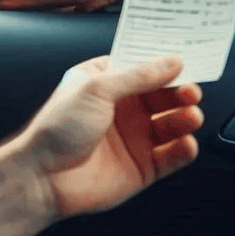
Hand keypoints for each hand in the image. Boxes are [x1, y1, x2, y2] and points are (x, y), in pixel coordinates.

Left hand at [20, 55, 201, 218]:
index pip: (144, 66)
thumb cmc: (57, 128)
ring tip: (191, 116)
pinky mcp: (141, 166)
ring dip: (185, 118)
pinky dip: (183, 148)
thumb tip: (171, 62)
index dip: (166, 62)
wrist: (43, 177)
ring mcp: (133, 137)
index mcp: (107, 81)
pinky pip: (172, 155)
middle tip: (191, 91)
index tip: (188, 57)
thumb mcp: (96, 89)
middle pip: (163, 94)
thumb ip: (138, 76)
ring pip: (171, 123)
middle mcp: (122, 107)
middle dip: (180, 91)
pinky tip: (185, 142)